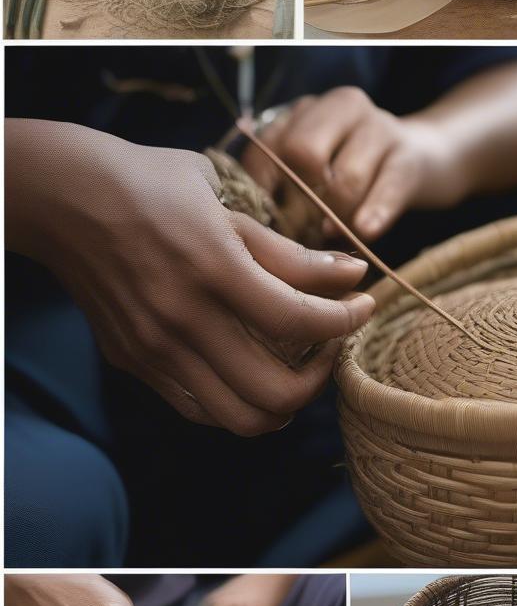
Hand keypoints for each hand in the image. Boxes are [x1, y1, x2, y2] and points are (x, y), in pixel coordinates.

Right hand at [5, 122, 374, 436]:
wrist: (62, 198)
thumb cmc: (152, 186)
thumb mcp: (227, 204)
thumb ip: (291, 252)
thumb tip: (354, 276)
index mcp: (211, 268)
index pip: (299, 321)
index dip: (346, 321)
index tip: (363, 306)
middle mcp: (181, 320)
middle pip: (276, 394)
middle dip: (323, 376)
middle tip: (332, 345)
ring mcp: (154, 350)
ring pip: (240, 419)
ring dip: (285, 402)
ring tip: (299, 367)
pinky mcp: (135, 363)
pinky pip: (201, 409)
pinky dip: (240, 403)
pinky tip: (253, 369)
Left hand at [241, 87, 470, 241]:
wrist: (428, 157)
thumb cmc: (360, 170)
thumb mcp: (322, 165)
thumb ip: (287, 179)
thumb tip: (255, 224)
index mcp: (310, 109)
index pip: (268, 144)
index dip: (260, 187)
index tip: (262, 221)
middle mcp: (343, 107)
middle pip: (303, 152)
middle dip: (298, 199)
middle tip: (300, 230)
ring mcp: (380, 128)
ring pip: (346, 177)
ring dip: (336, 216)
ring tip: (332, 237)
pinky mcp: (410, 156)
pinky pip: (388, 187)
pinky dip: (374, 212)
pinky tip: (366, 232)